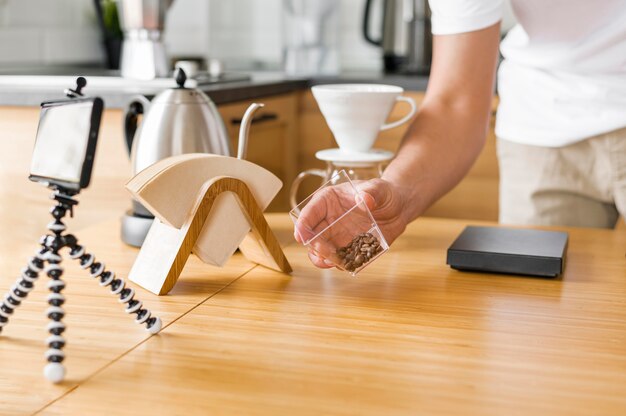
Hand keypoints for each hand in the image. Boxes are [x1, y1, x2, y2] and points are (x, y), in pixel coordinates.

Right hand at [294, 178, 409, 268]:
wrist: (398, 208)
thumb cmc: (385, 193)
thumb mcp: (380, 188)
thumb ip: (372, 191)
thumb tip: (364, 199)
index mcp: (328, 201)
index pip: (310, 212)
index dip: (302, 225)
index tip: (300, 236)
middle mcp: (328, 220)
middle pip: (311, 236)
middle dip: (314, 246)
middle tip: (326, 253)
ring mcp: (336, 236)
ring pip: (321, 252)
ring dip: (324, 259)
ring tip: (335, 262)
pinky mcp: (347, 249)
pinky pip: (340, 260)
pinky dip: (341, 264)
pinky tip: (349, 265)